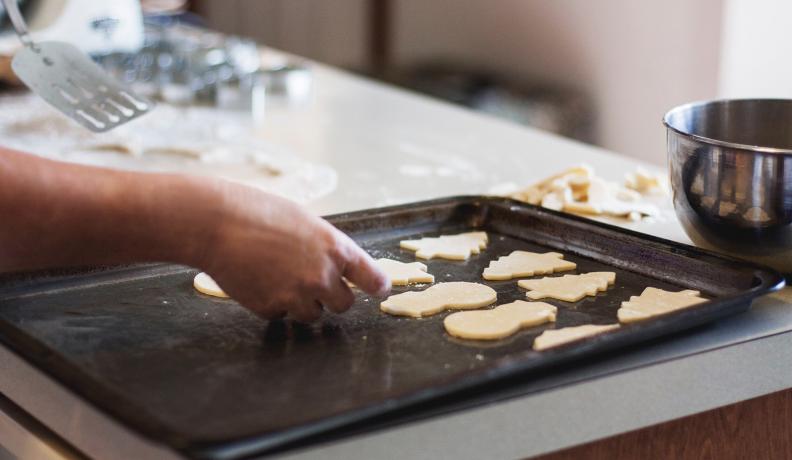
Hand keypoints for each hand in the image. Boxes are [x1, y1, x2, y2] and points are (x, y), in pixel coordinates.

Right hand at [197, 181, 390, 321]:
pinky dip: (273, 304)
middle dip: (331, 296)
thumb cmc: (257, 211)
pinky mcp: (271, 309)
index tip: (379, 289)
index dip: (377, 285)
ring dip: (301, 303)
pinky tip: (258, 280)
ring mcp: (297, 296)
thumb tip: (334, 265)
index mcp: (336, 248)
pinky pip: (281, 315)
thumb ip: (324, 246)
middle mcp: (322, 276)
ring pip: (313, 315)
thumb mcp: (303, 221)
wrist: (216, 223)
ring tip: (278, 276)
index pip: (372, 278)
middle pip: (344, 304)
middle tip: (311, 282)